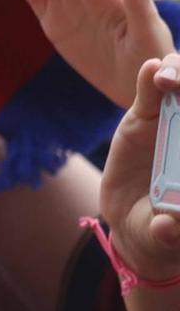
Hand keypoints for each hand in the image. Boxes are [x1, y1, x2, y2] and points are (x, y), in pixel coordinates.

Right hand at [92, 54, 179, 283]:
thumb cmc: (161, 230)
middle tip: (178, 88)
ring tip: (167, 82)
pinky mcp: (144, 116)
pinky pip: (151, 91)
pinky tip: (152, 72)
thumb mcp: (162, 238)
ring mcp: (174, 123)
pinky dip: (152, 77)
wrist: (134, 219)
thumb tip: (167, 227)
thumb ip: (167, 232)